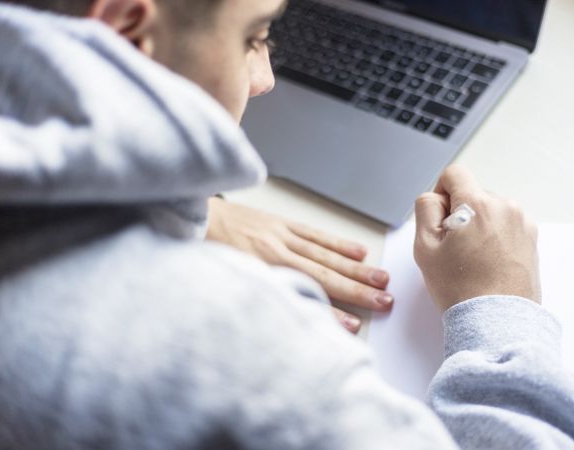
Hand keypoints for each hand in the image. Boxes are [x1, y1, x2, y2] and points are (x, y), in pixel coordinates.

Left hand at [206, 198, 392, 332]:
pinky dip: (338, 243)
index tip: (353, 326)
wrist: (189, 216)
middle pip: (325, 274)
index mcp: (261, 268)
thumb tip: (288, 313)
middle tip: (384, 300)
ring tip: (381, 279)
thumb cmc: (203, 251)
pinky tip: (359, 251)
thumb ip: (257, 294)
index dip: (332, 311)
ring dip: (356, 268)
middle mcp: (276, 251)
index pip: (306, 292)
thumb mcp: (226, 280)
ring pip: (326, 254)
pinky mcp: (281, 222)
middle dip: (357, 290)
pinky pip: (315, 234)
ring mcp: (282, 235)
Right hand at [413, 165, 540, 312]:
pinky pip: (505, 226)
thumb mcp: (425, 247)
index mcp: (479, 204)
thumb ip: (426, 209)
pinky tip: (488, 263)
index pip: (455, 174)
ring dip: (478, 226)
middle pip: (473, 194)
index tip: (440, 218)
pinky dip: (494, 237)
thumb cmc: (460, 289)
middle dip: (460, 214)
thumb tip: (436, 197)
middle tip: (454, 249)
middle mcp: (506, 207)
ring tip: (473, 259)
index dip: (440, 192)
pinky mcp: (531, 239)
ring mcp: (523, 223)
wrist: (496, 321)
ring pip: (489, 211)